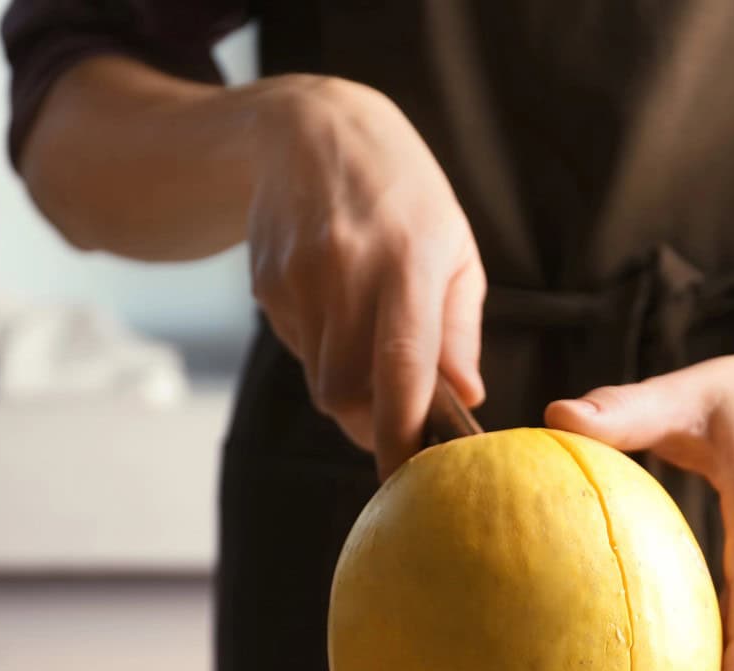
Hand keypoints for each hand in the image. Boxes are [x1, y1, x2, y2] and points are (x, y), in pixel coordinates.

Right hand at [248, 76, 485, 476]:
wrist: (312, 128)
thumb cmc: (403, 194)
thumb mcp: (452, 245)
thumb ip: (459, 328)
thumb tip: (466, 398)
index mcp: (408, 260)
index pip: (402, 368)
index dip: (401, 433)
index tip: (408, 478)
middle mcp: (348, 268)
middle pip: (347, 392)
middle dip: (372, 420)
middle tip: (397, 414)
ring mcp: (299, 276)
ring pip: (320, 380)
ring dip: (348, 385)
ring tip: (367, 338)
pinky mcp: (267, 283)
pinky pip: (298, 349)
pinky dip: (321, 350)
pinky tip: (335, 303)